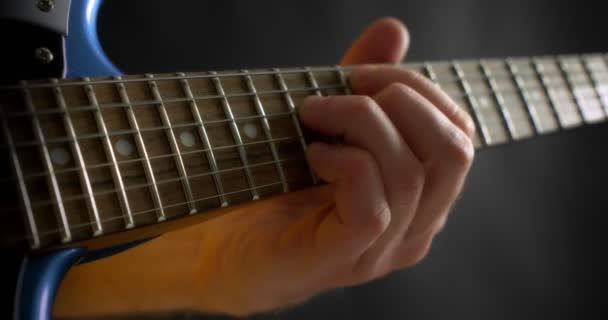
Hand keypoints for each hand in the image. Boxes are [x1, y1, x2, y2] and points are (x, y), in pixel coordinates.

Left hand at [194, 17, 475, 315]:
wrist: (224, 249)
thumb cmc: (276, 185)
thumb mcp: (326, 126)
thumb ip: (363, 84)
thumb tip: (394, 30)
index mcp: (420, 198)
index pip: (459, 136)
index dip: (421, 91)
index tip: (361, 74)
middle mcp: (414, 229)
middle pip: (453, 152)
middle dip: (401, 99)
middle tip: (343, 88)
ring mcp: (381, 250)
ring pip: (409, 173)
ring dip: (359, 122)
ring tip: (314, 115)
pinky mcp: (343, 258)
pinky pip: (373, 203)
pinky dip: (344, 161)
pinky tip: (313, 154)